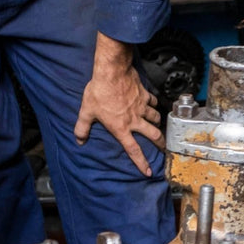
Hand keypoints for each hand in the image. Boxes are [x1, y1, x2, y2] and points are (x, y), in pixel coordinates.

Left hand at [74, 33, 163, 176]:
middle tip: (164, 148)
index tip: (148, 171)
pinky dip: (154, 104)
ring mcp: (141, 107)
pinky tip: (152, 104)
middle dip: (160, 143)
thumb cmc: (99, 92)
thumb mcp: (86, 112)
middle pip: (152, 135)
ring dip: (157, 123)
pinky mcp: (144, 94)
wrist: (112, 72)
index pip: (133, 150)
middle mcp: (134, 120)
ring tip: (157, 125)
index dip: (141, 162)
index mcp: (120, 128)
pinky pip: (152, 101)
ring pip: (155, 118)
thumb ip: (82, 128)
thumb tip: (79, 141)